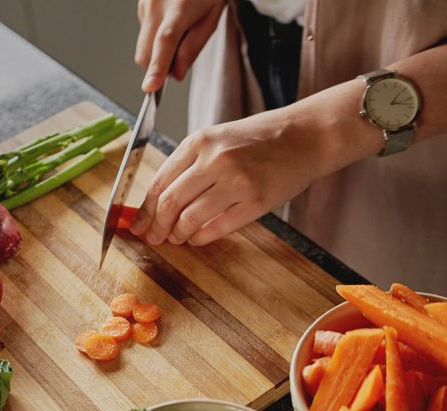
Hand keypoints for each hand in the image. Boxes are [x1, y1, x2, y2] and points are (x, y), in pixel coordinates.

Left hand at [131, 108, 333, 245]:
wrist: (307, 136)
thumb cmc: (261, 138)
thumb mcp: (218, 139)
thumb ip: (189, 165)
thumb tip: (158, 201)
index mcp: (200, 141)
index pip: (159, 182)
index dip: (145, 209)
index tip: (138, 224)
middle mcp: (215, 159)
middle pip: (170, 203)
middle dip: (156, 226)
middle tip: (153, 238)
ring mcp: (236, 181)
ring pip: (190, 219)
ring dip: (178, 234)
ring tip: (176, 238)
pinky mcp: (256, 201)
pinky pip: (216, 228)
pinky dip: (200, 237)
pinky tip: (196, 237)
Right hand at [135, 0, 225, 92]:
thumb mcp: (212, 19)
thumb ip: (193, 48)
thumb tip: (176, 74)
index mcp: (180, 7)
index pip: (166, 41)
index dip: (158, 66)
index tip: (151, 87)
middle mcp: (157, 5)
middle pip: (146, 53)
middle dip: (157, 66)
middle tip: (179, 58)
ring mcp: (145, 4)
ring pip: (143, 46)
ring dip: (157, 52)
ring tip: (178, 32)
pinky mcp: (141, 6)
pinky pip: (144, 34)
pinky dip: (155, 38)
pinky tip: (170, 22)